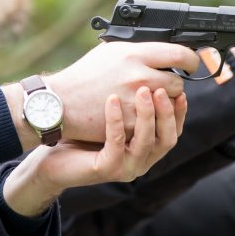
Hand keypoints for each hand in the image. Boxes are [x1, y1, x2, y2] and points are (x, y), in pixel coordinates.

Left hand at [2, 86, 186, 215]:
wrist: (54, 143)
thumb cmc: (83, 127)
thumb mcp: (115, 112)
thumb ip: (134, 99)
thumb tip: (153, 68)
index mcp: (147, 148)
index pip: (174, 131)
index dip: (179, 112)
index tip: (180, 90)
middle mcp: (141, 160)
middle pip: (167, 138)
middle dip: (167, 112)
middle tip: (162, 88)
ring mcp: (125, 167)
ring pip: (146, 142)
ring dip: (147, 114)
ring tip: (142, 90)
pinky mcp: (107, 168)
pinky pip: (116, 142)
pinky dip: (116, 120)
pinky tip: (112, 100)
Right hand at [11, 40, 199, 149]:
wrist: (60, 103)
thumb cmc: (83, 76)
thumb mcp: (109, 51)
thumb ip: (137, 49)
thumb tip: (163, 47)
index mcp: (134, 53)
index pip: (179, 54)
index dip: (191, 60)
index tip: (191, 64)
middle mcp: (138, 75)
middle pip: (177, 83)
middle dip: (173, 85)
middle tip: (163, 86)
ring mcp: (136, 101)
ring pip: (167, 104)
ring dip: (162, 104)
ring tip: (148, 102)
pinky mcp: (131, 122)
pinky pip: (152, 122)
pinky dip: (146, 120)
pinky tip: (134, 115)